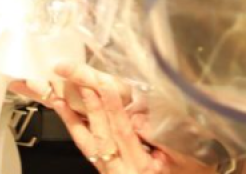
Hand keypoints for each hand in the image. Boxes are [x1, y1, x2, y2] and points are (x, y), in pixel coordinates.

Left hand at [53, 64, 214, 173]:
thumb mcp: (185, 162)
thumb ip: (167, 143)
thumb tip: (146, 119)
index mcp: (142, 169)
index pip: (124, 134)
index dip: (114, 109)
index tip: (105, 86)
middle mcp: (121, 172)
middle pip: (101, 137)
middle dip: (90, 107)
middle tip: (80, 80)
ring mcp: (111, 172)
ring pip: (88, 145)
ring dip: (74, 119)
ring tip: (60, 97)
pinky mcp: (107, 170)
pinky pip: (87, 149)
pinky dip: (75, 130)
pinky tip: (66, 113)